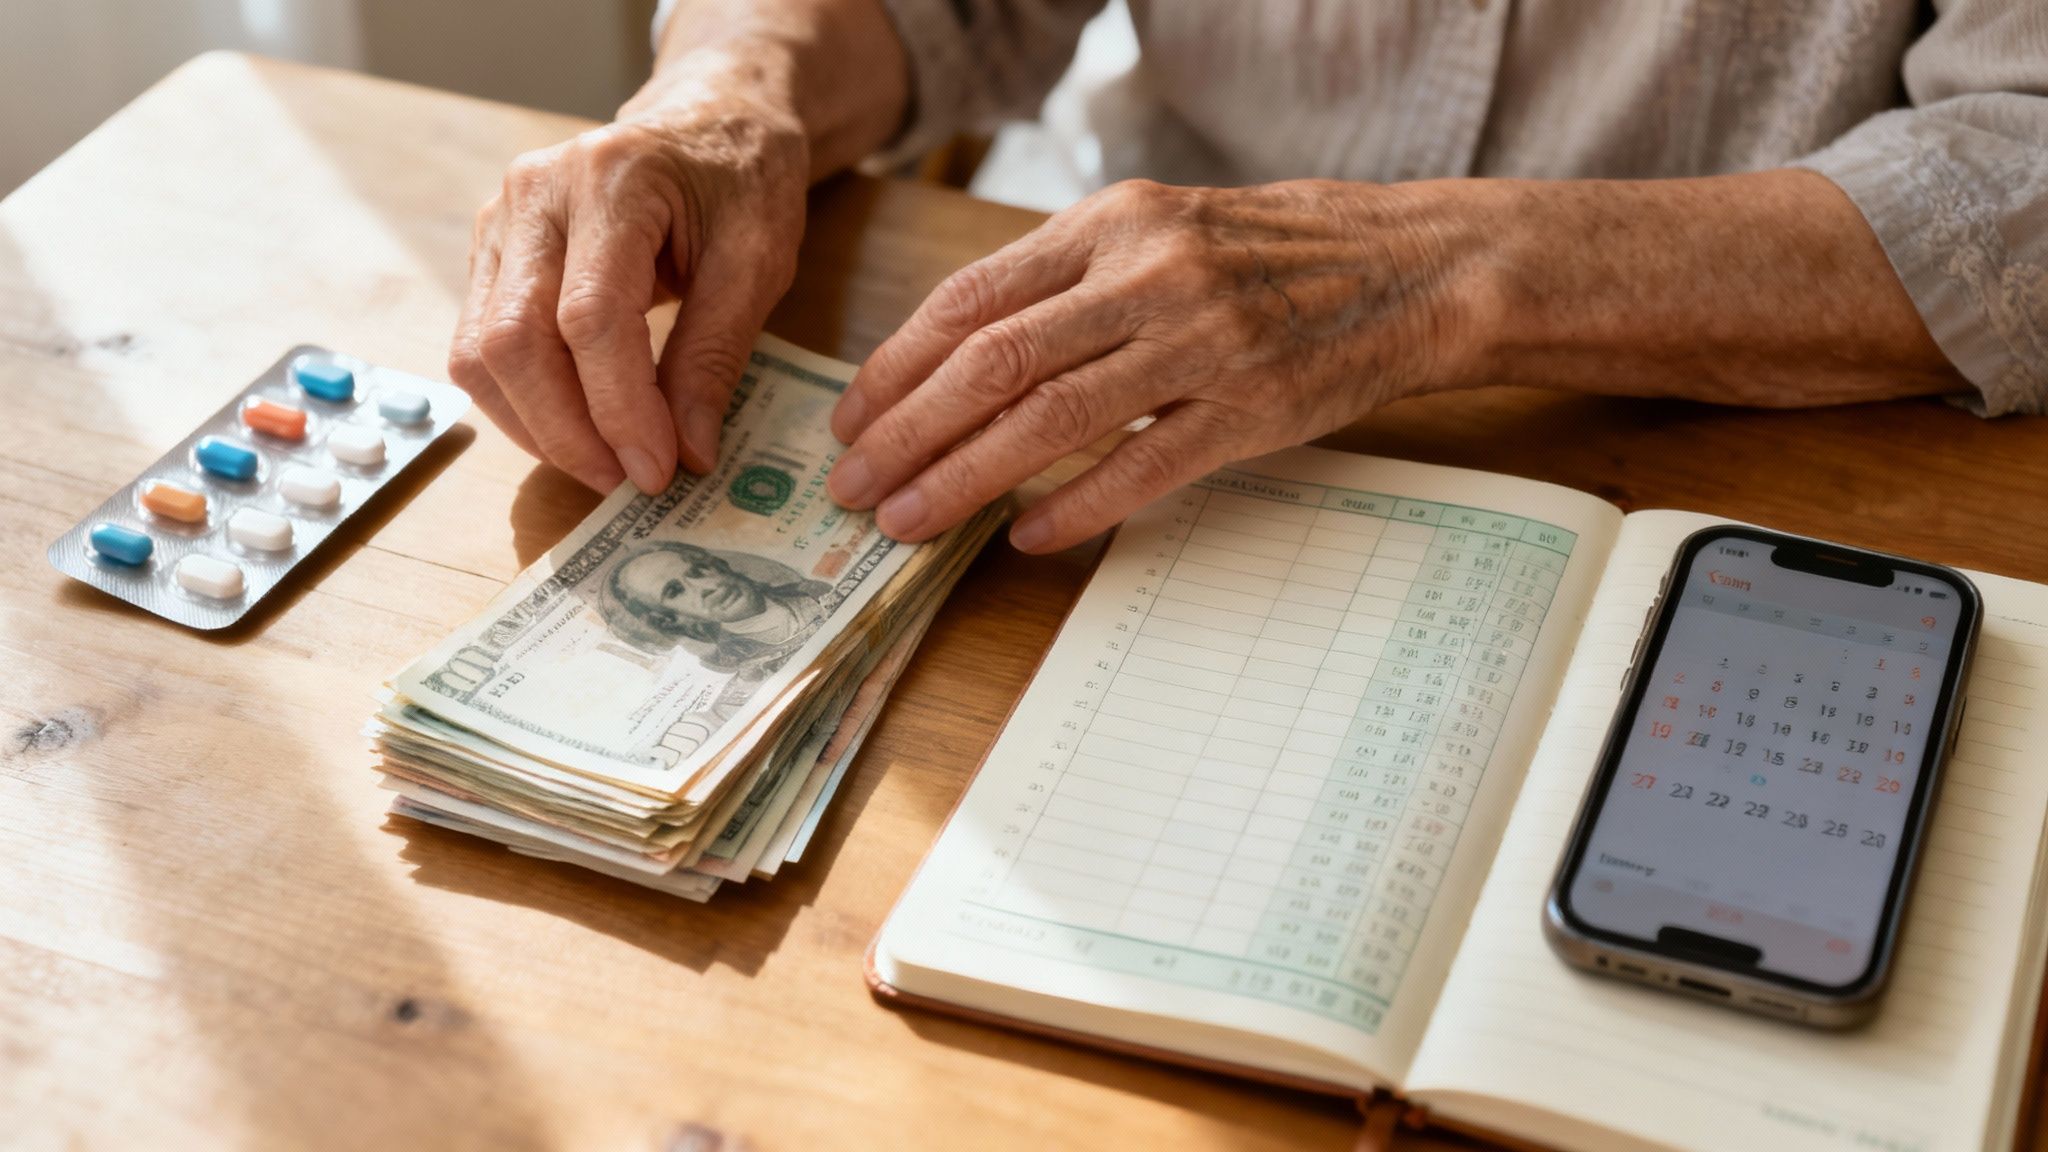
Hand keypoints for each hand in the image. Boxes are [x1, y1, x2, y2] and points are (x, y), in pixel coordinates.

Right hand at [450, 95, 806, 492]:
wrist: (709, 122)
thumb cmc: (741, 183)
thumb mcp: (759, 262)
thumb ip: (716, 356)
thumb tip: (688, 454)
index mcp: (610, 180)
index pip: (589, 318)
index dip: (619, 408)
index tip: (658, 471)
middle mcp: (534, 195)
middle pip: (513, 340)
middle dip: (566, 432)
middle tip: (627, 483)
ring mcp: (500, 222)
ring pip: (479, 353)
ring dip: (537, 428)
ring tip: (606, 466)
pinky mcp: (492, 254)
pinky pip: (480, 347)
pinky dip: (523, 404)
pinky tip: (578, 431)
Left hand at [825, 179, 1481, 552]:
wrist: (1413, 267)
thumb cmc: (1271, 256)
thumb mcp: (1160, 233)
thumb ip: (1068, 282)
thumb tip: (960, 355)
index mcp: (1111, 225)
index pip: (971, 299)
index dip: (897, 366)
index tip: (851, 418)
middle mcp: (1148, 276)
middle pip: (994, 362)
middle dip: (907, 431)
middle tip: (854, 487)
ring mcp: (1202, 344)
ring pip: (1053, 418)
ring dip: (965, 477)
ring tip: (910, 521)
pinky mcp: (1251, 410)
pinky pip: (1143, 468)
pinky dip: (1075, 507)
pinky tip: (1025, 538)